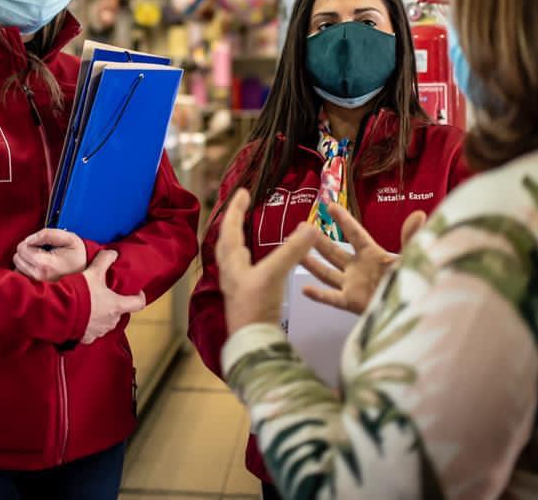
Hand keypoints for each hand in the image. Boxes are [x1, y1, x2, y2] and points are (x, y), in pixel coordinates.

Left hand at [13, 228, 86, 282]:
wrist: (88, 269)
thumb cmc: (77, 253)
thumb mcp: (68, 237)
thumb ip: (47, 234)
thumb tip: (28, 239)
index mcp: (46, 265)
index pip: (23, 248)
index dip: (32, 241)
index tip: (45, 244)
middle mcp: (39, 277)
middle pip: (18, 257)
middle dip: (28, 250)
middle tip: (44, 250)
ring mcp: (38, 284)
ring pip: (18, 266)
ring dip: (27, 259)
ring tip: (43, 257)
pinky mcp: (37, 287)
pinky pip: (22, 274)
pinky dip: (27, 267)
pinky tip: (39, 265)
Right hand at [81, 249, 145, 343]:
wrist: (60, 312)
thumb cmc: (80, 293)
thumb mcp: (93, 272)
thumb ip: (104, 260)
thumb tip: (113, 253)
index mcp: (117, 306)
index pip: (139, 304)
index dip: (139, 296)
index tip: (136, 291)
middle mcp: (111, 321)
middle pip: (120, 312)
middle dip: (115, 304)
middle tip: (105, 294)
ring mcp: (100, 331)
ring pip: (106, 321)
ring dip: (102, 314)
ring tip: (90, 304)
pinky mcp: (88, 338)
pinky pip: (92, 331)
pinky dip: (89, 324)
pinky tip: (81, 315)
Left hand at [215, 189, 319, 334]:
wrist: (254, 344)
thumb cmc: (256, 308)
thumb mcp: (273, 275)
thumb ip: (291, 251)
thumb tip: (311, 227)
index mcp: (232, 262)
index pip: (230, 228)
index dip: (235, 208)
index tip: (242, 192)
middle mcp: (231, 272)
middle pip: (227, 241)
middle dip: (232, 223)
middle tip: (240, 207)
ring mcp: (237, 285)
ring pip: (233, 256)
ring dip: (238, 240)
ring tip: (246, 231)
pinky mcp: (246, 297)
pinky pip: (244, 269)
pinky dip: (249, 258)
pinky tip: (256, 262)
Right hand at [299, 206, 425, 314]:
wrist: (416, 311)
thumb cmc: (415, 282)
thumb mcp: (413, 257)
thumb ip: (412, 237)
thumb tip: (420, 214)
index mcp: (374, 255)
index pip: (355, 234)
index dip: (343, 220)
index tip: (329, 205)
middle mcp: (360, 269)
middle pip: (335, 252)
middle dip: (319, 241)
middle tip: (302, 226)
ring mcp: (354, 286)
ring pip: (327, 272)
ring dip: (312, 262)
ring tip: (295, 251)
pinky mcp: (352, 303)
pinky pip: (331, 298)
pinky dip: (318, 295)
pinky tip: (304, 289)